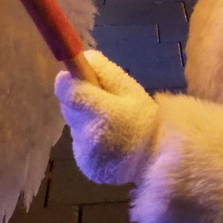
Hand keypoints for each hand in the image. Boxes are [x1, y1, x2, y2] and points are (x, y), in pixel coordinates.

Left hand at [55, 50, 158, 184]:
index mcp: (101, 112)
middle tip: (104, 105)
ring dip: (86, 121)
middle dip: (81, 102)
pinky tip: (108, 142)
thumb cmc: (146, 120)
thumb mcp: (132, 90)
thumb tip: (83, 57)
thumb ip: (105, 72)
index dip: (69, 81)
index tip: (79, 78)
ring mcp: (84, 152)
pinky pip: (80, 143)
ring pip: (74, 125)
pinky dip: (90, 140)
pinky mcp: (83, 164)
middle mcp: (88, 133)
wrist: (156, 162)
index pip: (67, 90)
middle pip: (69, 107)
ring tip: (110, 127)